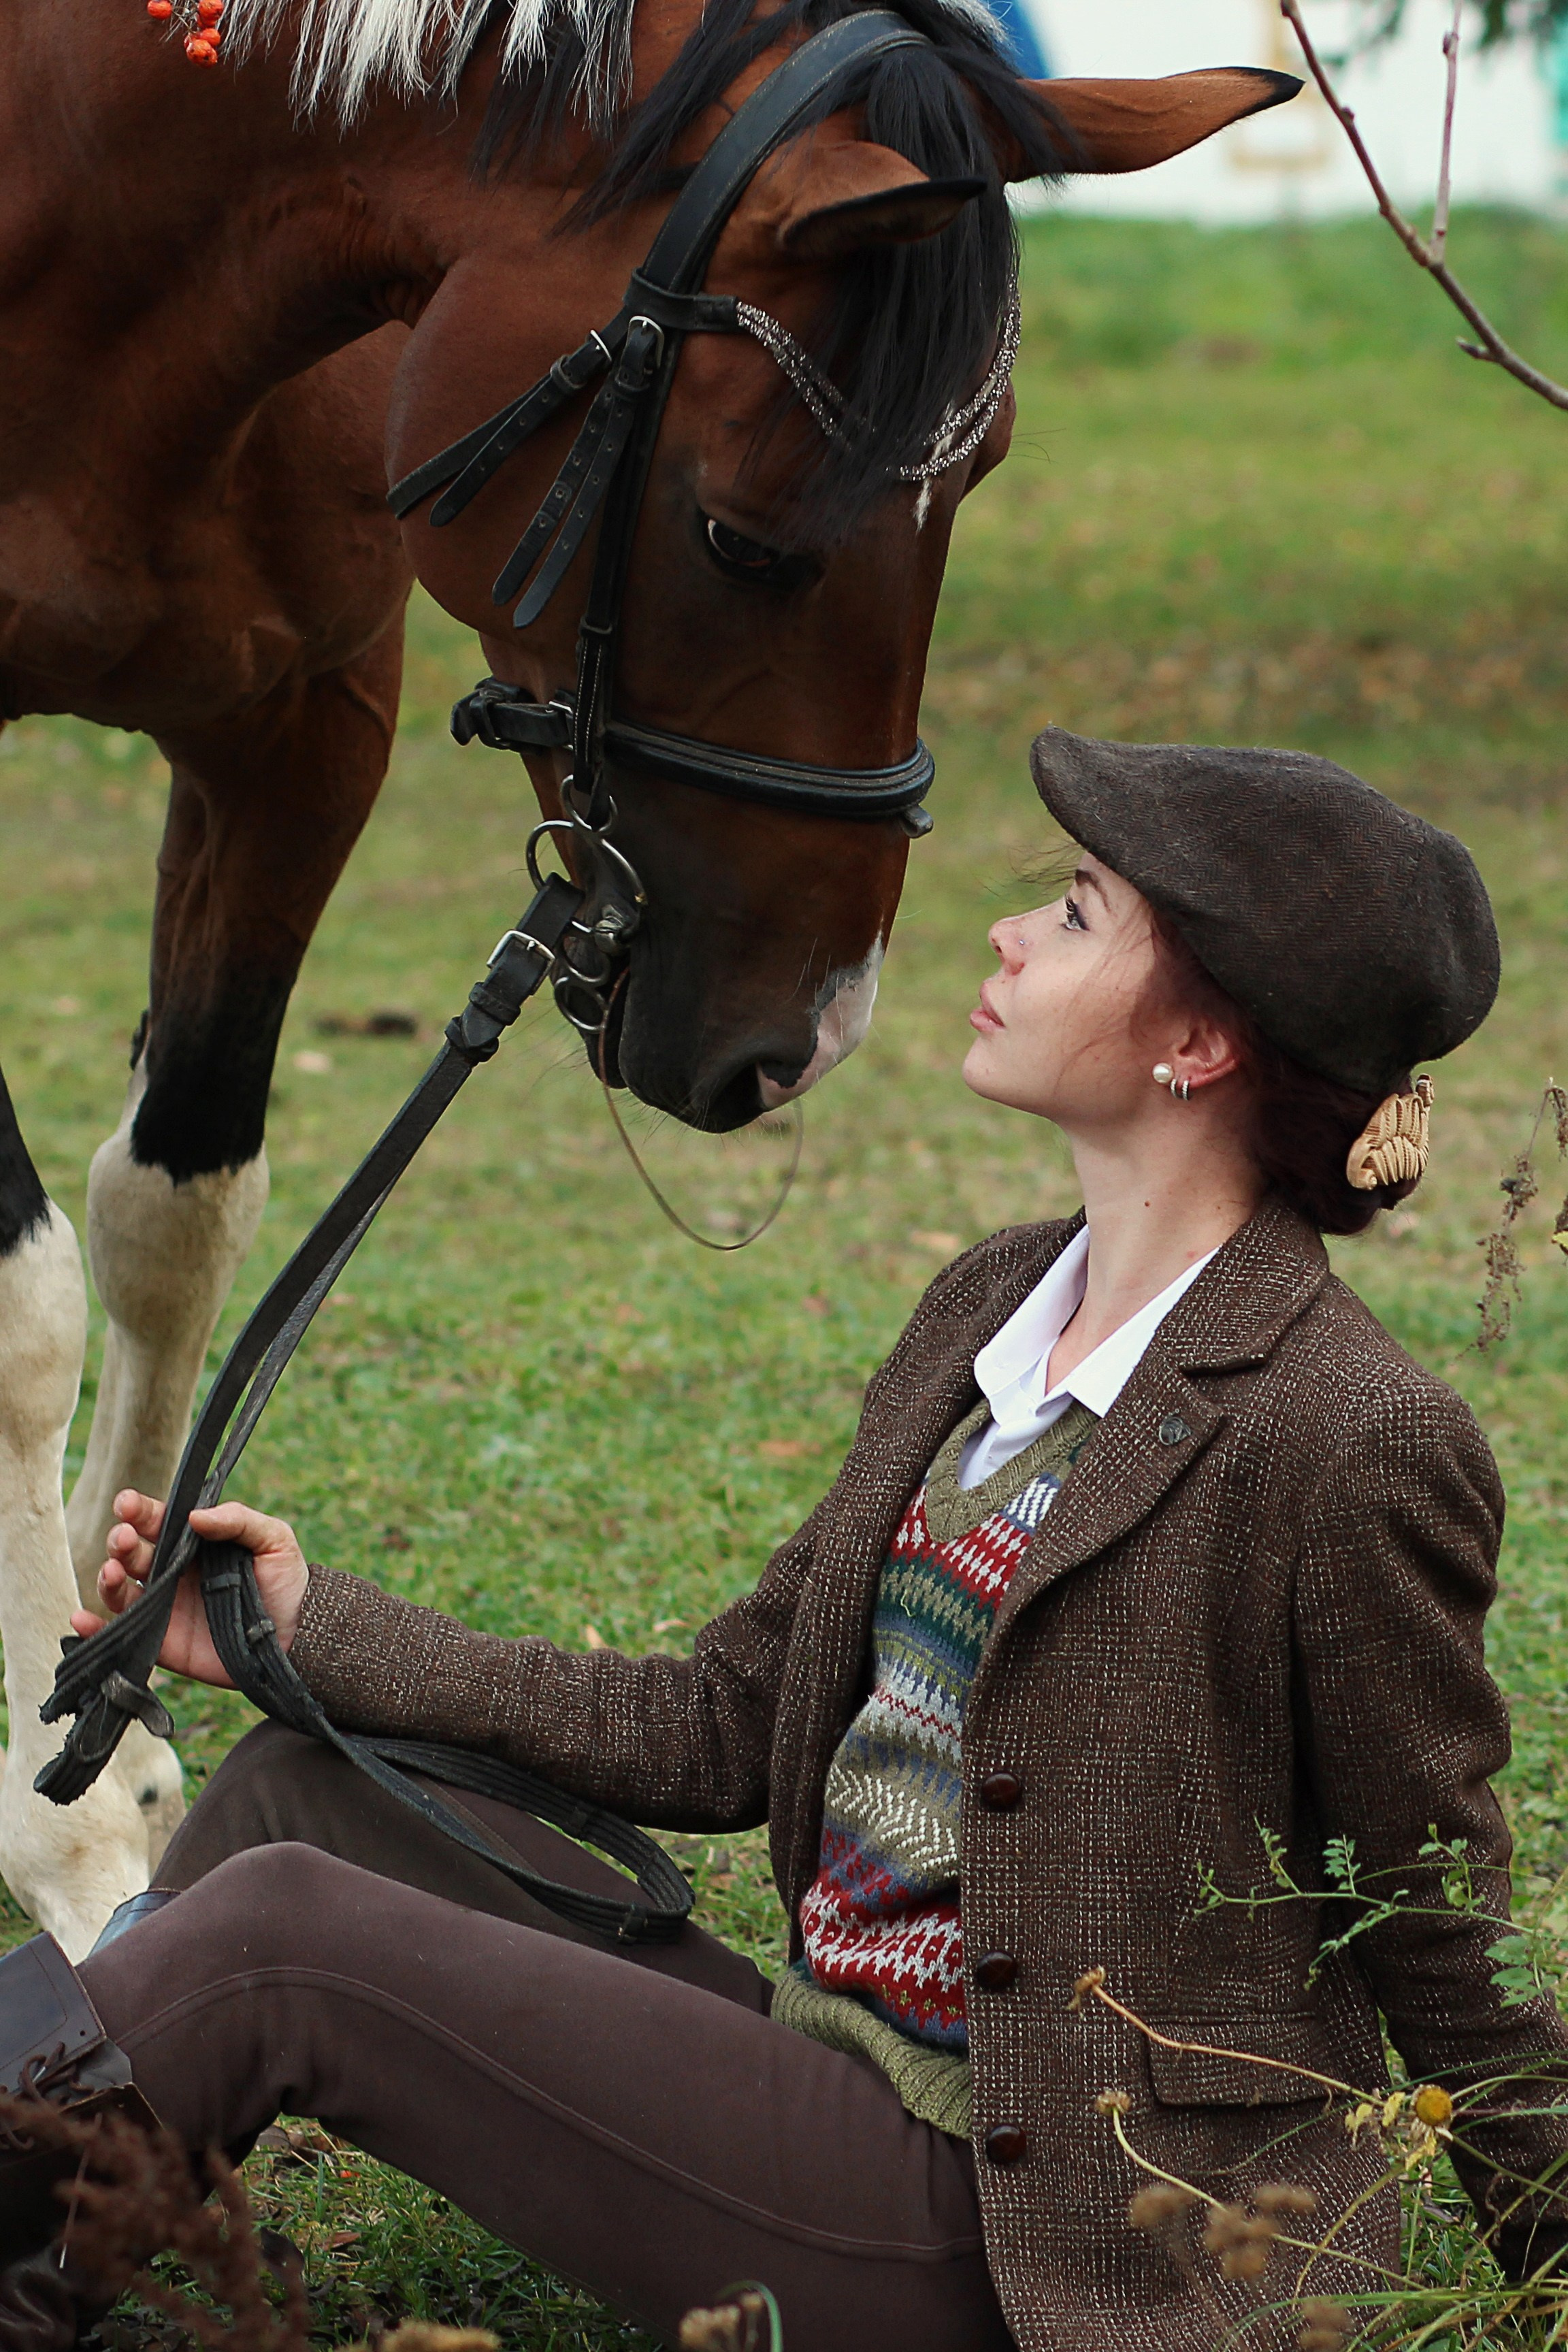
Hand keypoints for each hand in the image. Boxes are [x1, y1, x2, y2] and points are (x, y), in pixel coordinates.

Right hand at [71, 1489, 309, 1689]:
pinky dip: (95, 1629)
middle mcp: (173, 1572)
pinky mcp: (162, 1642)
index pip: (158, 1522)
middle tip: (125, 1539)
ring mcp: (164, 1607)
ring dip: (107, 1578)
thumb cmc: (287, 1582)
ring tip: (112, 1571)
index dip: (139, 1511)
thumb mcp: (273, 1539)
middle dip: (122, 1541)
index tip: (128, 1504)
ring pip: (121, 1589)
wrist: (299, 1638)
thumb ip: (238, 1521)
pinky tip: (81, 1620)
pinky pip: (122, 1634)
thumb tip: (196, 1516)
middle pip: (133, 1552)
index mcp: (194, 1543)